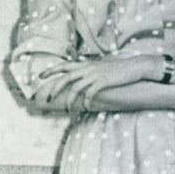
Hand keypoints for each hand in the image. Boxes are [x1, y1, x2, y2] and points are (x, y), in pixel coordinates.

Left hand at [36, 56, 155, 111]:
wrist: (135, 67)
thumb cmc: (119, 69)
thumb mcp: (102, 67)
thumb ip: (91, 71)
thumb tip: (83, 76)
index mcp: (86, 64)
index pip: (64, 65)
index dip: (51, 70)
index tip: (40, 76)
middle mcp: (88, 68)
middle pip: (65, 77)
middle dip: (54, 88)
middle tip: (46, 98)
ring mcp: (95, 74)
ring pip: (75, 88)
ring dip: (69, 100)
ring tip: (66, 109)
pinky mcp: (103, 81)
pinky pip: (90, 93)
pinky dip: (85, 102)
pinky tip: (85, 108)